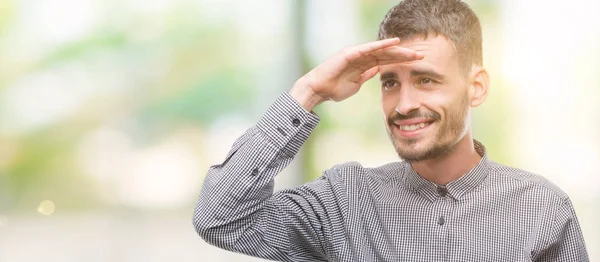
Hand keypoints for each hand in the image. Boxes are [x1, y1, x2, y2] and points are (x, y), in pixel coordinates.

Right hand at [290, 38, 422, 110]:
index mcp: (363, 64)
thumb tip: (378, 71)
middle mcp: (361, 56)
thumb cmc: (334, 89)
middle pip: (387, 54)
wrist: (318, 90)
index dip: (401, 61)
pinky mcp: (351, 53)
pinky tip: (394, 43)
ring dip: (398, 50)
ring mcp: (356, 53)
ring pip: (381, 50)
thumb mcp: (356, 84)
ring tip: (413, 51)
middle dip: (404, 55)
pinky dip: (382, 45)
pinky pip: (369, 48)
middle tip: (422, 56)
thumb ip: (366, 76)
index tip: (416, 64)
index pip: (386, 61)